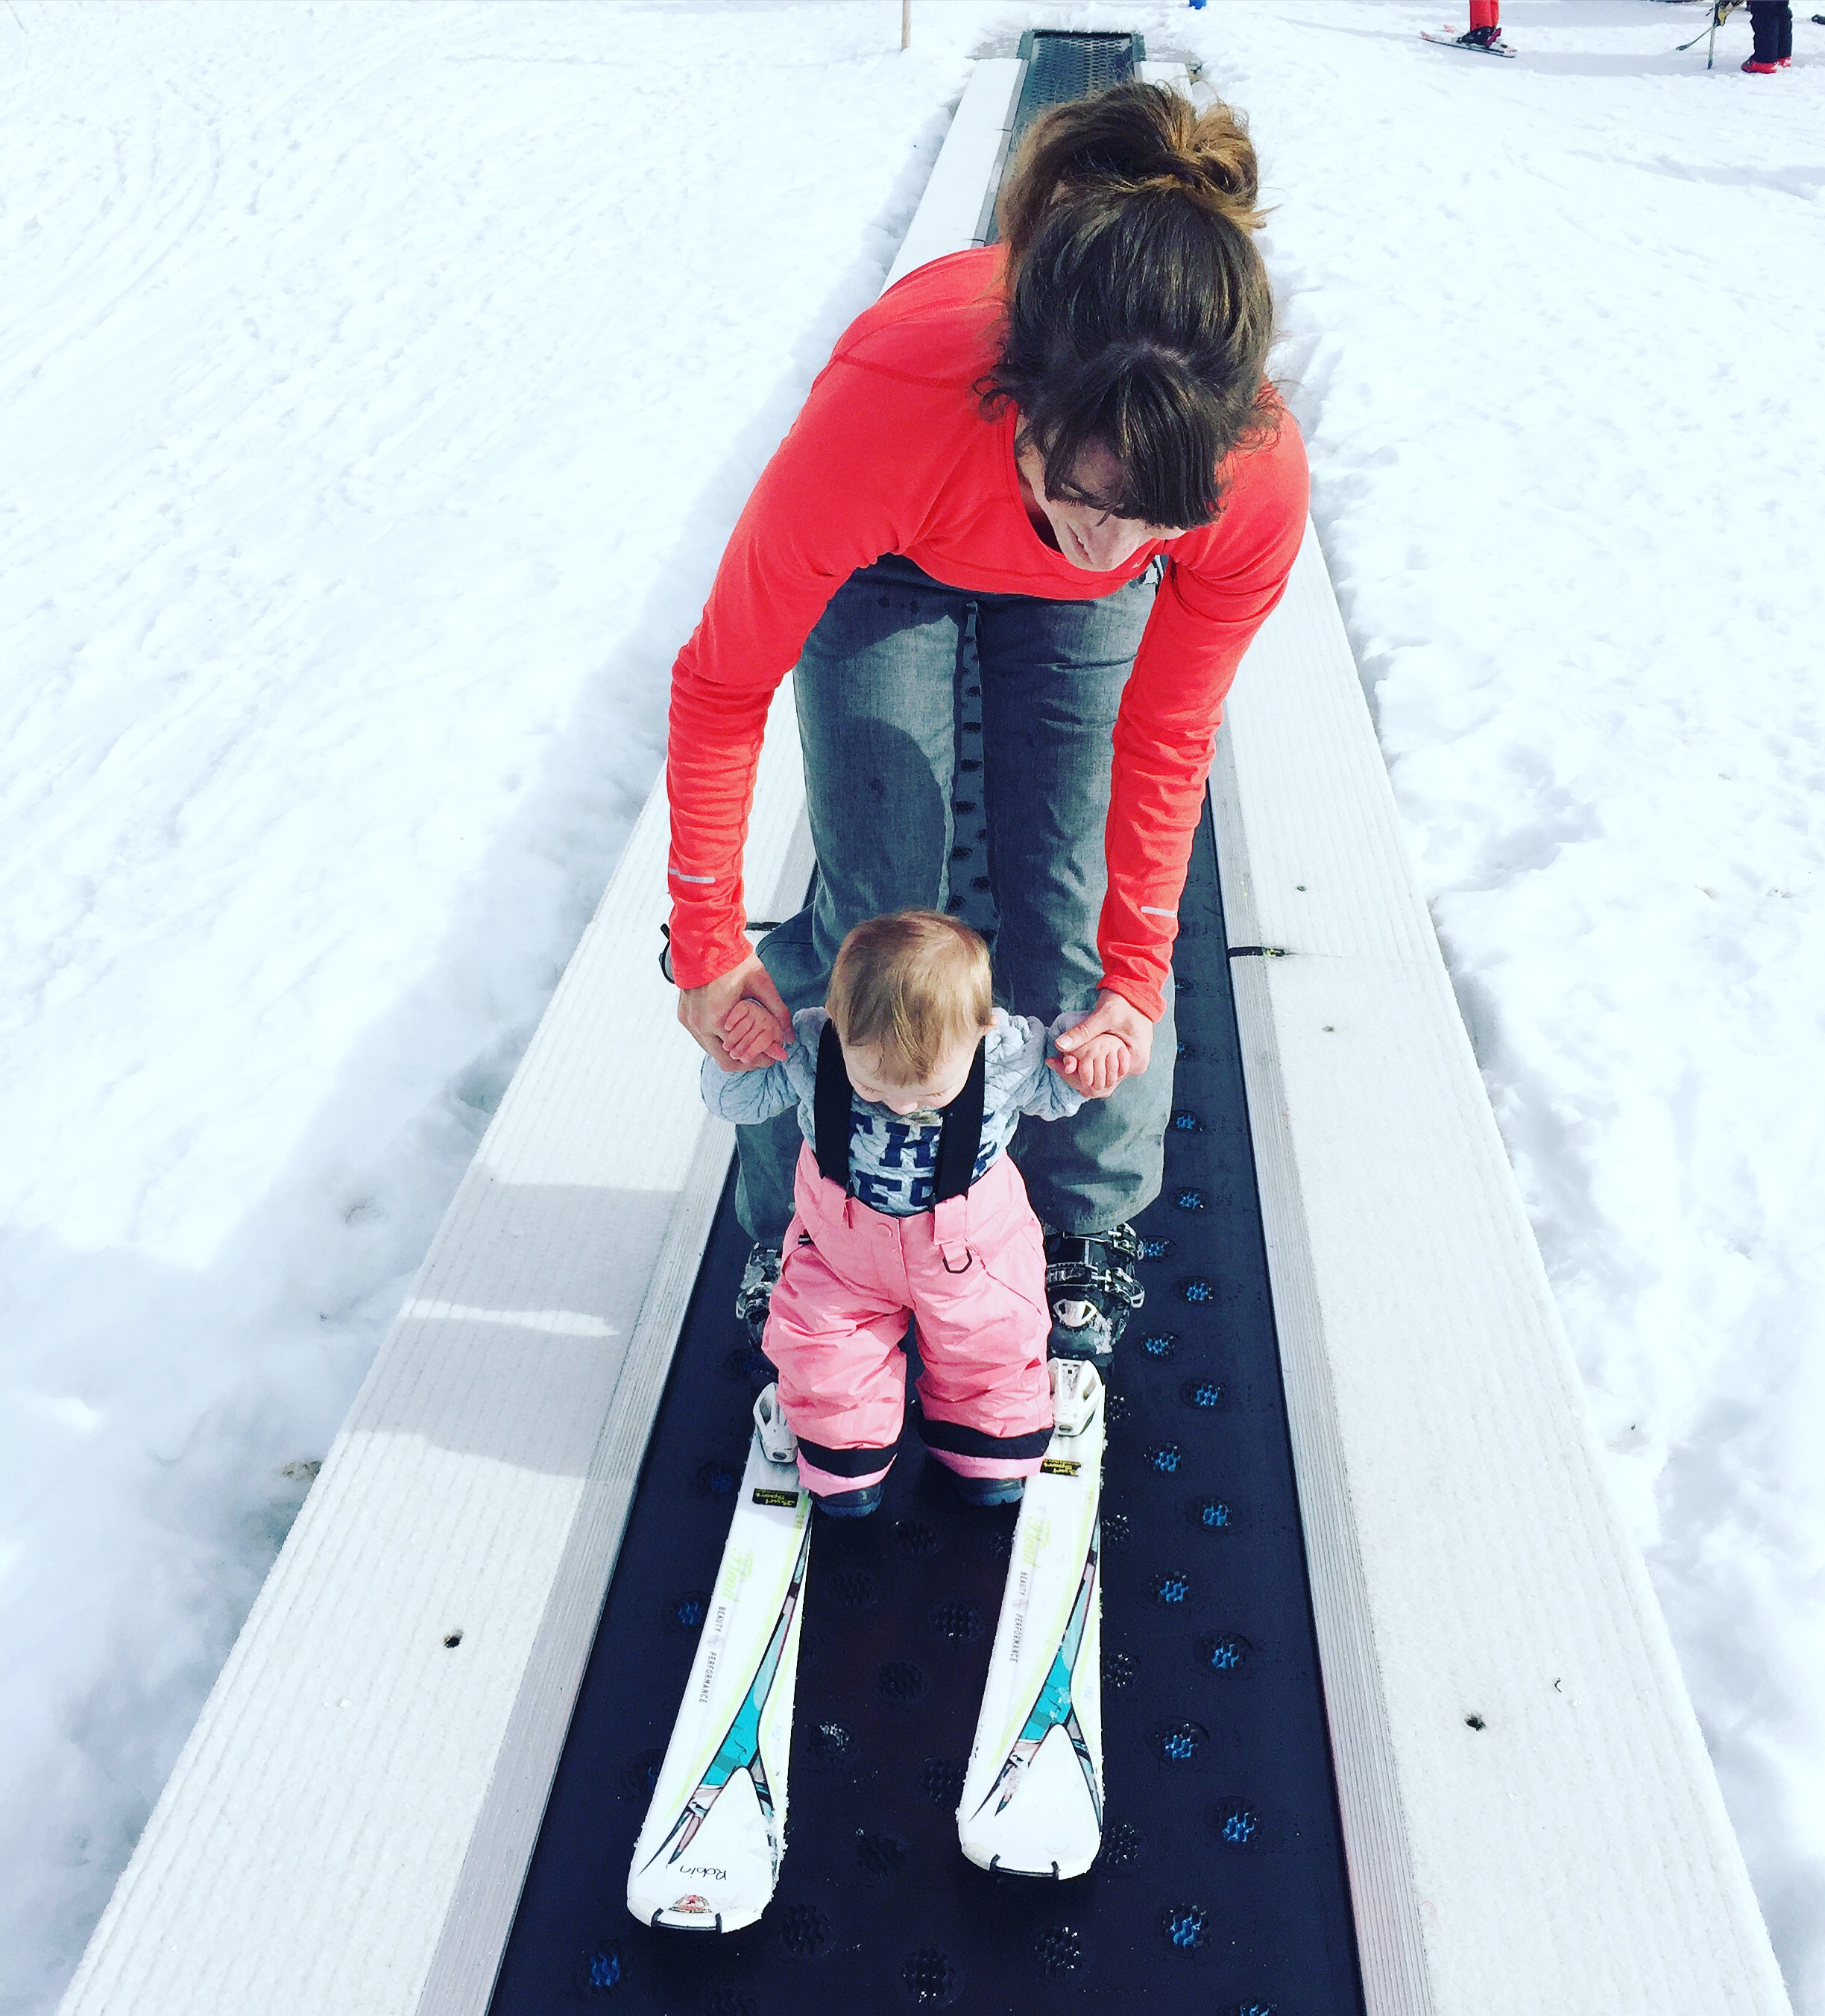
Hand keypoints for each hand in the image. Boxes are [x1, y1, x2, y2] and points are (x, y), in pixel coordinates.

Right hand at [677, 953, 790, 1069]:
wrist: (705, 941)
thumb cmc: (733, 960)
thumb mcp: (762, 984)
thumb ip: (778, 1012)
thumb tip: (789, 1036)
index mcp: (717, 1019)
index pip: (741, 1055)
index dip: (761, 1059)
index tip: (774, 1056)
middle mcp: (699, 1025)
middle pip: (725, 1061)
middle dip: (747, 1061)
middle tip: (764, 1055)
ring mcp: (689, 1021)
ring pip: (712, 1052)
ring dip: (731, 1051)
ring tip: (751, 1043)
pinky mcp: (684, 1016)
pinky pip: (702, 1038)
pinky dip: (719, 1040)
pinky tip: (734, 1032)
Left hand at [1049, 990, 1154, 1098]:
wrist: (1136, 992)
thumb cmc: (1123, 1002)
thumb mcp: (1103, 1016)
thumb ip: (1082, 1032)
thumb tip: (1059, 1044)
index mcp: (1135, 1061)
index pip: (1102, 1081)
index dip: (1077, 1075)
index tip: (1057, 1063)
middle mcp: (1136, 1067)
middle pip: (1102, 1083)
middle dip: (1078, 1074)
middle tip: (1056, 1061)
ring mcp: (1131, 1064)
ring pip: (1102, 1077)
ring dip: (1083, 1069)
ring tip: (1064, 1058)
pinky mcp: (1125, 1058)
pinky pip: (1105, 1068)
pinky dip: (1090, 1064)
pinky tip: (1075, 1056)